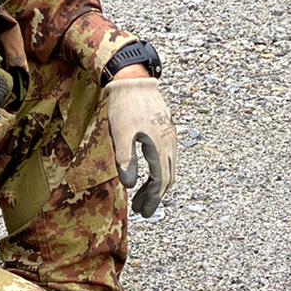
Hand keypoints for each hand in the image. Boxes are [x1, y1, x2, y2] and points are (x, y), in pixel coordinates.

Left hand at [103, 75, 175, 216]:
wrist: (133, 78)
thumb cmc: (124, 105)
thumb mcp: (120, 133)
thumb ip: (125, 159)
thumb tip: (128, 184)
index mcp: (159, 145)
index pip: (160, 180)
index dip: (152, 198)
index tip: (143, 212)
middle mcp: (169, 142)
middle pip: (168, 177)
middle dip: (155, 196)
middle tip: (141, 209)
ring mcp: (170, 135)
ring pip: (169, 167)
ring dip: (157, 184)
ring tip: (141, 195)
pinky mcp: (166, 129)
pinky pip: (167, 156)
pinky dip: (159, 170)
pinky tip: (148, 172)